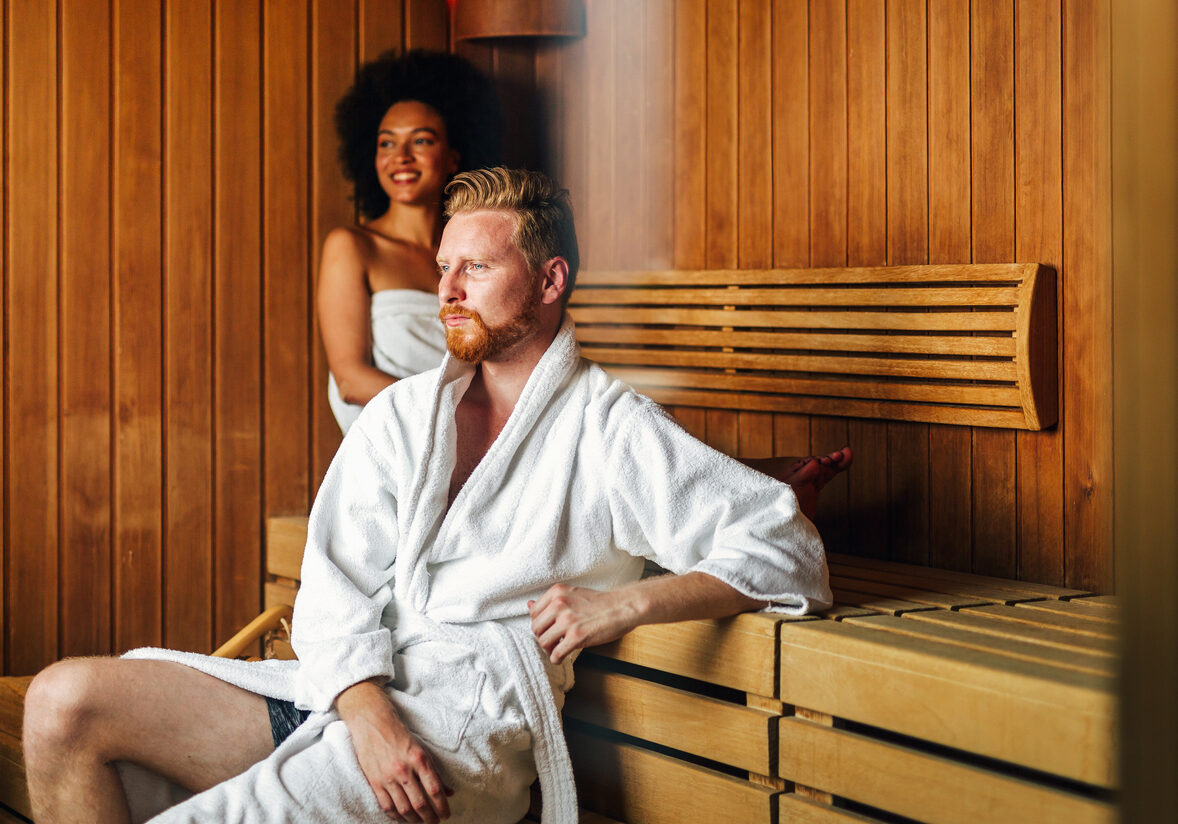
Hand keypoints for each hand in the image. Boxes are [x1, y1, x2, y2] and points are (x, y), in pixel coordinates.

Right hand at [335, 680, 452, 821]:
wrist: (373, 723)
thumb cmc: (400, 735)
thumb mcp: (422, 748)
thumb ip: (435, 771)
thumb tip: (449, 791)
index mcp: (419, 759)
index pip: (435, 790)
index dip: (442, 806)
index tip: (446, 815)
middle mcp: (404, 769)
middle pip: (420, 803)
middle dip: (430, 817)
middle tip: (435, 822)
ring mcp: (388, 777)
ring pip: (404, 809)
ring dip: (414, 820)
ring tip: (421, 823)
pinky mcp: (375, 781)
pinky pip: (387, 806)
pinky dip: (396, 816)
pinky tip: (403, 819)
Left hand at [528, 584, 642, 663]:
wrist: (623, 607)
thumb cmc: (601, 602)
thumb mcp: (572, 594)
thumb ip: (551, 601)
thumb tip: (529, 605)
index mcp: (557, 592)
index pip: (534, 612)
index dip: (540, 623)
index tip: (548, 628)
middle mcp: (559, 604)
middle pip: (535, 628)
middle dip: (543, 637)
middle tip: (553, 640)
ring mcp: (567, 621)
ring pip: (543, 642)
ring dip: (549, 649)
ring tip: (558, 648)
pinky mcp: (576, 637)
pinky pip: (556, 654)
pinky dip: (556, 659)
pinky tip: (561, 657)